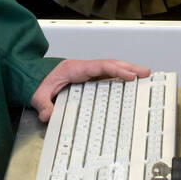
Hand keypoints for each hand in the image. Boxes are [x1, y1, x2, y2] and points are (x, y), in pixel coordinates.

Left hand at [31, 58, 149, 121]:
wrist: (35, 77)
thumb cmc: (39, 83)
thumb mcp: (38, 95)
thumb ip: (43, 104)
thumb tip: (48, 115)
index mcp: (75, 69)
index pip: (100, 66)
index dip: (116, 70)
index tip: (129, 76)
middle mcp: (84, 68)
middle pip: (110, 64)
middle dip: (129, 67)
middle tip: (145, 73)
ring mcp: (87, 71)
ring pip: (111, 67)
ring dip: (127, 70)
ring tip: (143, 75)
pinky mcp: (89, 77)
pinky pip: (107, 74)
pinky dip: (120, 75)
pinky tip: (129, 81)